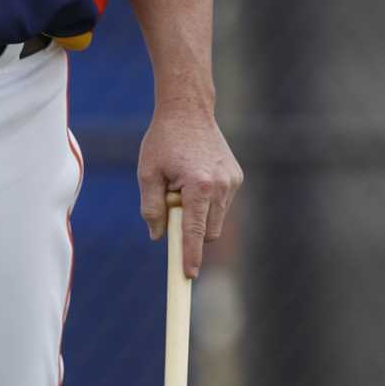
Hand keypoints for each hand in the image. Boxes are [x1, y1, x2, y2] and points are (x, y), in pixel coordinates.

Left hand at [136, 110, 242, 276]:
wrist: (189, 110)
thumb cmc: (163, 141)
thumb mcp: (147, 174)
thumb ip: (151, 208)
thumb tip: (158, 237)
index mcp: (198, 186)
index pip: (195, 232)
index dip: (191, 256)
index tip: (189, 275)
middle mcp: (221, 186)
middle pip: (208, 232)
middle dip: (191, 233)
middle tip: (171, 208)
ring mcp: (232, 182)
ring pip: (216, 220)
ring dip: (199, 216)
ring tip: (182, 186)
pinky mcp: (236, 178)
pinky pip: (221, 204)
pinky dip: (207, 203)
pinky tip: (195, 178)